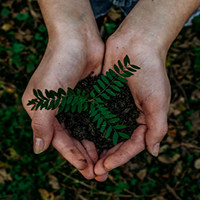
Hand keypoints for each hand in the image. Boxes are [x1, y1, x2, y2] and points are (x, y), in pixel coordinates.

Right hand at [22, 0, 104, 178]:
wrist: (77, 39)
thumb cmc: (58, 64)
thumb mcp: (44, 96)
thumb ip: (41, 123)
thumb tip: (39, 150)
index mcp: (45, 111)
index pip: (59, 140)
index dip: (72, 155)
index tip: (86, 169)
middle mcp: (60, 110)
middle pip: (74, 139)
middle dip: (85, 156)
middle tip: (98, 173)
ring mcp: (77, 104)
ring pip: (86, 131)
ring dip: (95, 147)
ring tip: (106, 163)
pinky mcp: (90, 98)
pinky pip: (96, 119)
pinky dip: (102, 131)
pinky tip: (110, 142)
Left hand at [94, 13, 170, 180]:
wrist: (136, 44)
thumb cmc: (151, 72)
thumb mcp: (159, 101)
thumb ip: (157, 127)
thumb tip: (153, 152)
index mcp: (143, 119)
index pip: (132, 145)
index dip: (120, 158)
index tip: (105, 166)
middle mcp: (128, 115)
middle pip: (116, 142)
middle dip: (106, 156)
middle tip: (93, 170)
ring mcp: (114, 107)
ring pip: (104, 131)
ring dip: (95, 145)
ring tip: (84, 159)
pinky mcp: (103, 97)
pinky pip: (95, 115)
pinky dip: (88, 126)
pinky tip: (78, 136)